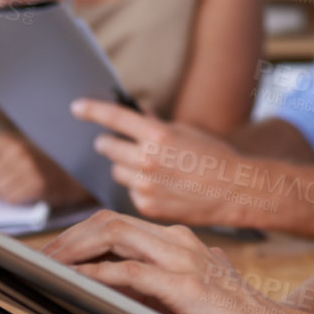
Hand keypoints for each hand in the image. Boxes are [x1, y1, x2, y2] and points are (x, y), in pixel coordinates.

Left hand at [0, 131, 49, 203]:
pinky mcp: (38, 183)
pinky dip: (16, 200)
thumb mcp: (5, 154)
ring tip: (16, 188)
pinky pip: (12, 199)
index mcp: (6, 141)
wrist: (64, 175)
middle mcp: (17, 150)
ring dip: (4, 195)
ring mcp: (29, 166)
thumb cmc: (30, 165)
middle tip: (8, 183)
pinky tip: (24, 194)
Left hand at [42, 210, 309, 313]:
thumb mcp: (186, 295)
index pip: (117, 225)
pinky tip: (81, 281)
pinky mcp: (189, 286)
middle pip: (110, 222)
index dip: (78, 234)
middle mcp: (179, 242)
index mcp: (177, 242)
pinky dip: (101, 273)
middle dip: (68, 237)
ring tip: (48, 265)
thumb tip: (103, 286)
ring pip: (117, 236)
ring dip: (76, 249)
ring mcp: (185, 260)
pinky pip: (135, 271)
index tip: (50, 252)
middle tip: (37, 257)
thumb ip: (151, 285)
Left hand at [71, 98, 262, 226]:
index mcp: (158, 135)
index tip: (77, 107)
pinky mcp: (148, 206)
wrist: (236, 190)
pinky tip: (162, 187)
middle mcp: (147, 160)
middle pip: (108, 147)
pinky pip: (131, 192)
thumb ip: (156, 123)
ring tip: (151, 168)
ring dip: (126, 166)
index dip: (92, 110)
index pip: (114, 117)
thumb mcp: (186, 131)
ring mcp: (146, 186)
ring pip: (117, 171)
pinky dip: (140, 188)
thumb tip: (137, 111)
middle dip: (110, 142)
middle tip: (114, 142)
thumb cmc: (215, 156)